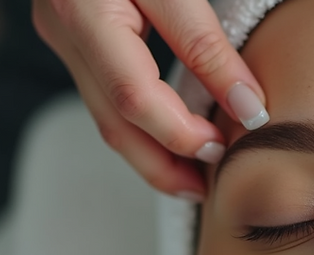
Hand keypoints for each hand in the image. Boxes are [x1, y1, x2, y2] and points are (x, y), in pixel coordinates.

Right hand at [33, 0, 269, 199]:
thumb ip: (206, 36)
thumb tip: (248, 103)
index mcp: (88, 7)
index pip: (139, 88)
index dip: (193, 119)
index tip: (248, 123)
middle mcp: (68, 27)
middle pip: (119, 119)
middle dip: (170, 160)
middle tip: (217, 178)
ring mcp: (65, 38)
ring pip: (108, 120)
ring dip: (157, 157)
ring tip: (201, 178)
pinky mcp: (73, 42)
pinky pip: (108, 101)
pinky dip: (146, 131)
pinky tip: (178, 144)